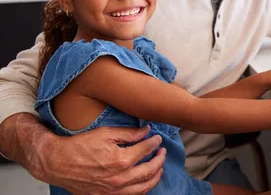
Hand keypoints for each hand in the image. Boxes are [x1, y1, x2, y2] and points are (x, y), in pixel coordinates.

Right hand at [40, 125, 165, 194]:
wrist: (58, 163)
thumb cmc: (80, 146)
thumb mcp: (106, 133)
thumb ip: (129, 133)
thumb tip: (147, 131)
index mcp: (121, 160)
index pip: (146, 149)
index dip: (154, 142)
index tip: (157, 138)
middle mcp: (120, 178)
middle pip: (150, 170)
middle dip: (160, 159)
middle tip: (162, 151)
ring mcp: (113, 191)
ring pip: (144, 187)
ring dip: (155, 176)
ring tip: (159, 167)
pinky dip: (142, 189)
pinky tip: (145, 181)